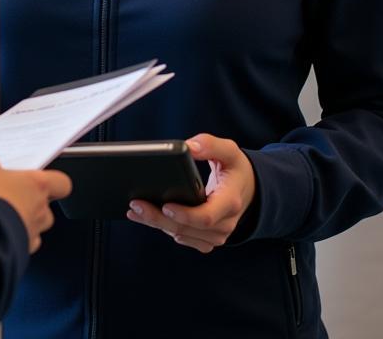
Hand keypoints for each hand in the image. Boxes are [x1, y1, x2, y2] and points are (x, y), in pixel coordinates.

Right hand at [0, 155, 71, 253]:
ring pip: (35, 228)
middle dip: (32, 204)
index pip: (62, 183)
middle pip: (48, 208)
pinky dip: (12, 240)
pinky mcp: (20, 251)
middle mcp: (40, 210)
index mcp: (38, 185)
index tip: (41, 180)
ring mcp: (32, 233)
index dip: (54, 182)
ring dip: (22, 222)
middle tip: (12, 197)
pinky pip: (22, 245)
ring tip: (1, 216)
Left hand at [125, 133, 255, 253]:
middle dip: (159, 218)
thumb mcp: (229, 151)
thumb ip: (210, 144)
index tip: (165, 204)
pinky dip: (164, 229)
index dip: (184, 214)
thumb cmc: (235, 169)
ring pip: (182, 234)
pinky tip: (146, 218)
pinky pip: (184, 238)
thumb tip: (189, 147)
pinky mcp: (207, 238)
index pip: (206, 216)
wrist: (248, 189)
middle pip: (188, 228)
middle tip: (136, 205)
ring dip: (157, 224)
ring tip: (134, 210)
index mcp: (230, 202)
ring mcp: (216, 234)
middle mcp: (225, 223)